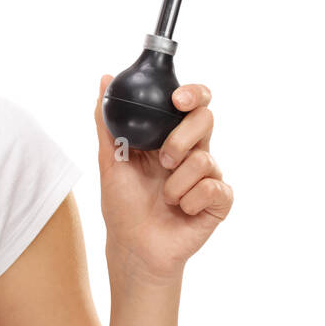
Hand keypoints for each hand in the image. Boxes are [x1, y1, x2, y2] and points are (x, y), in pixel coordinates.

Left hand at [94, 74, 233, 282]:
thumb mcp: (109, 160)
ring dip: (175, 183)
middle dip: (181, 139)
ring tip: (164, 198)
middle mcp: (194, 152)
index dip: (193, 94)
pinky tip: (180, 211)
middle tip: (163, 160)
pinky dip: (189, 201)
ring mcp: (209, 175)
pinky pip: (213, 188)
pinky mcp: (219, 200)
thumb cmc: (122, 205)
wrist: (133, 246)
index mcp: (170, 137)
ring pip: (204, 159)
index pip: (193, 103)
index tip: (177, 99)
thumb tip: (105, 79)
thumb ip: (107, 121)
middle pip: (206, 120)